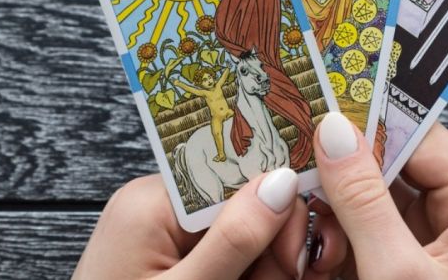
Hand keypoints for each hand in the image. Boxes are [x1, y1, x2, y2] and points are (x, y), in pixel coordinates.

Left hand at [73, 168, 309, 279]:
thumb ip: (234, 240)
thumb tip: (282, 182)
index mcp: (151, 200)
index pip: (234, 176)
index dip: (276, 210)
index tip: (296, 255)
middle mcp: (157, 205)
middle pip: (243, 206)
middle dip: (270, 249)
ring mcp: (163, 232)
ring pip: (241, 235)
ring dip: (261, 268)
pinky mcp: (169, 257)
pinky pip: (223, 254)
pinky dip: (242, 275)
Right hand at [308, 112, 447, 278]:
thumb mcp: (395, 274)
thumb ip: (363, 200)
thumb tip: (335, 132)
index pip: (417, 133)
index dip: (367, 118)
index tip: (316, 107)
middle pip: (390, 161)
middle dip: (342, 172)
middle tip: (297, 172)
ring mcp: (430, 236)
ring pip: (370, 194)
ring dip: (334, 210)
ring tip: (315, 236)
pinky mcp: (405, 259)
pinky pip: (364, 227)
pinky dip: (336, 237)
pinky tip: (318, 256)